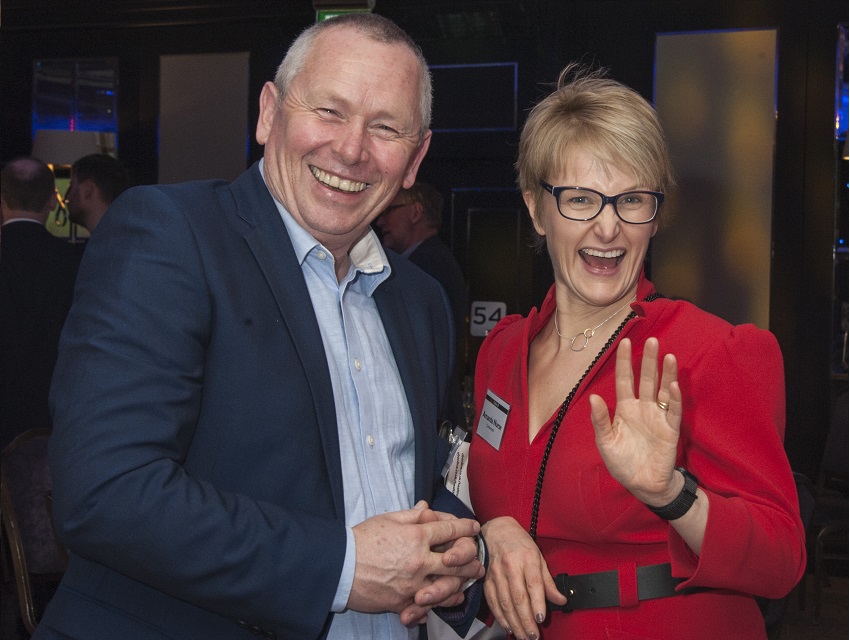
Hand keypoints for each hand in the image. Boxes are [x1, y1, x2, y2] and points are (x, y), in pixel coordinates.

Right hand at [348, 502, 482, 616]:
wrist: (340, 567)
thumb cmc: (360, 540)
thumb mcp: (387, 519)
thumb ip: (411, 515)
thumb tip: (426, 507)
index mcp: (416, 536)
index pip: (449, 530)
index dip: (465, 527)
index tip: (473, 527)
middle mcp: (419, 560)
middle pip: (456, 560)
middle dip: (471, 559)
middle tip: (478, 561)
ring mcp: (413, 583)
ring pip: (447, 585)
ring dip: (461, 583)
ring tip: (469, 582)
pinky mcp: (404, 602)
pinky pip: (428, 604)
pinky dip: (441, 602)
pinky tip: (450, 599)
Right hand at [480, 516, 564, 639]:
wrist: (495, 530)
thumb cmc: (518, 542)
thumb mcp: (538, 556)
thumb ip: (548, 580)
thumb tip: (560, 599)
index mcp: (526, 559)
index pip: (533, 584)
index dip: (537, 603)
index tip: (541, 619)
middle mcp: (510, 566)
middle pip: (518, 597)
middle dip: (526, 620)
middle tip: (533, 635)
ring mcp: (496, 574)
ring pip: (505, 602)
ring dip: (514, 622)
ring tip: (523, 635)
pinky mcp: (487, 580)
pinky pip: (493, 601)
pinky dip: (500, 616)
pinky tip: (508, 626)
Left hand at [589, 337, 683, 505]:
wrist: (641, 484)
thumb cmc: (621, 462)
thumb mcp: (605, 441)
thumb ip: (599, 419)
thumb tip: (593, 397)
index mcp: (625, 408)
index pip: (624, 379)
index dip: (624, 362)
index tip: (624, 341)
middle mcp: (642, 408)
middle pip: (646, 379)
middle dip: (648, 360)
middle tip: (652, 340)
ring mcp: (658, 417)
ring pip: (662, 390)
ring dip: (666, 374)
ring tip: (668, 355)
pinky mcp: (670, 430)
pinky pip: (673, 411)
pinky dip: (673, 399)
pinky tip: (672, 386)